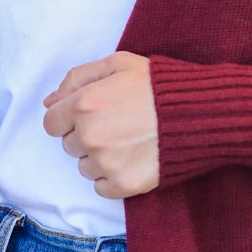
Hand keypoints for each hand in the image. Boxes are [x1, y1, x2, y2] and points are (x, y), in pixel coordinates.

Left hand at [42, 52, 158, 198]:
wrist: (201, 112)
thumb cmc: (160, 84)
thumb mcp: (118, 63)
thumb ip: (78, 78)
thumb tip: (50, 101)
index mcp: (84, 104)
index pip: (51, 123)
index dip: (69, 118)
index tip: (91, 116)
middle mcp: (89, 136)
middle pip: (69, 145)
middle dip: (86, 136)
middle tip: (117, 125)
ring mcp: (106, 163)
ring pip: (84, 167)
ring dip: (100, 158)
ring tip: (128, 142)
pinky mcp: (123, 184)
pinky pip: (102, 187)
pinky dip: (113, 177)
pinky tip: (133, 160)